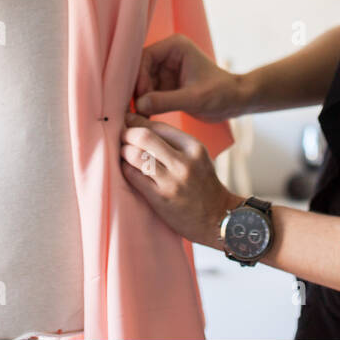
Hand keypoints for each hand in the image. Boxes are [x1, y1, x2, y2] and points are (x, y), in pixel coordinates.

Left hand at [120, 111, 245, 246]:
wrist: (218, 218)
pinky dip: (125, 168)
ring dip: (123, 151)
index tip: (128, 120)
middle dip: (127, 133)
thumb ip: (174, 142)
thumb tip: (141, 124)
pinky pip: (133, 176)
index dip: (138, 121)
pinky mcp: (160, 199)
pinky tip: (127, 168)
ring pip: (135, 155)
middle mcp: (183, 162)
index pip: (157, 126)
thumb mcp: (196, 157)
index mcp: (194, 147)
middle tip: (121, 136)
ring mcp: (171, 182)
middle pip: (144, 136)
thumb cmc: (203, 184)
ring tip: (123, 153)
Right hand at [134, 33, 247, 123]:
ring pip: (140, 85)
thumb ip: (166, 101)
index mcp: (175, 47)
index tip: (139, 98)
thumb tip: (140, 105)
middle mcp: (167, 56)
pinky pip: (147, 95)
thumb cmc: (222, 94)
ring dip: (138, 101)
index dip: (138, 77)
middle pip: (138, 71)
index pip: (145, 57)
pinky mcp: (164, 86)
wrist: (235, 102)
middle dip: (136, 91)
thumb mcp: (195, 98)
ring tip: (137, 118)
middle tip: (132, 111)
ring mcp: (164, 71)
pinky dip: (145, 107)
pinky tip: (143, 120)